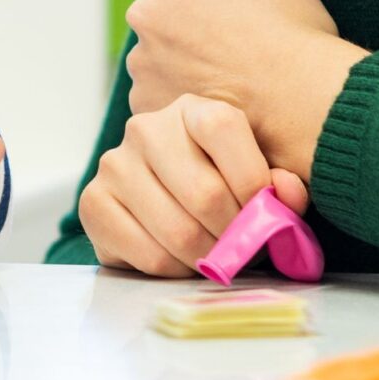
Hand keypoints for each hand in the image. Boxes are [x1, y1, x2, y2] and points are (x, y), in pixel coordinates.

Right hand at [77, 93, 308, 276]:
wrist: (166, 203)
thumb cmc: (220, 186)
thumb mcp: (255, 177)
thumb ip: (279, 186)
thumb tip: (286, 195)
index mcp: (192, 109)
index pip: (223, 129)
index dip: (253, 181)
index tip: (266, 214)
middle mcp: (147, 129)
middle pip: (205, 193)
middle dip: (234, 235)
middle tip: (243, 250)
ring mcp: (115, 164)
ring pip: (178, 231)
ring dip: (208, 258)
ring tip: (217, 258)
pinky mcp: (93, 202)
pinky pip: (148, 254)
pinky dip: (176, 270)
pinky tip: (183, 261)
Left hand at [125, 0, 363, 173]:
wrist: (299, 98)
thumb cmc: (295, 29)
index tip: (236, 17)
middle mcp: (145, 9)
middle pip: (160, 14)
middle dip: (187, 28)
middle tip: (232, 51)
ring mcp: (140, 59)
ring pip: (157, 57)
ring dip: (179, 65)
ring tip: (226, 81)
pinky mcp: (144, 101)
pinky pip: (158, 95)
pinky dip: (179, 98)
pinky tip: (215, 103)